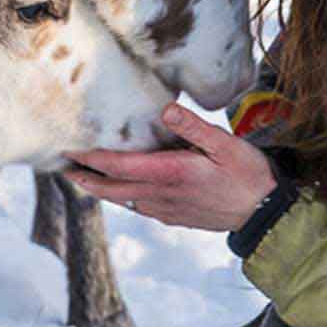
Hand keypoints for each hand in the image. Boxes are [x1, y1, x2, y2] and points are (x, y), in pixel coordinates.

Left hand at [63, 103, 276, 231]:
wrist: (265, 214)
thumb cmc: (248, 174)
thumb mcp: (226, 144)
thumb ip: (194, 127)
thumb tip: (166, 110)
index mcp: (170, 173)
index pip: (119, 166)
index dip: (91, 158)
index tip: (69, 148)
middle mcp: (162, 194)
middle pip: (111, 188)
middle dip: (84, 177)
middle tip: (61, 165)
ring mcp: (166, 209)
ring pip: (122, 199)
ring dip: (99, 187)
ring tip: (81, 174)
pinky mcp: (173, 216)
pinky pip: (138, 206)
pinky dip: (121, 195)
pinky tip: (119, 187)